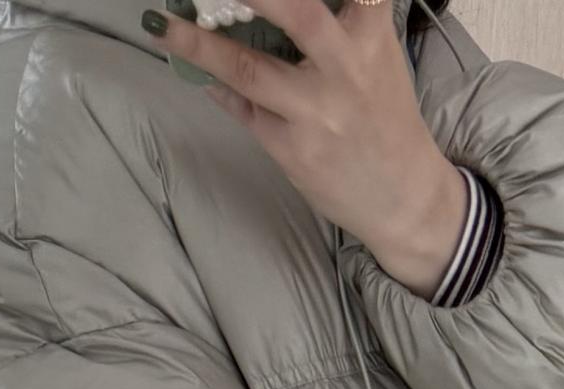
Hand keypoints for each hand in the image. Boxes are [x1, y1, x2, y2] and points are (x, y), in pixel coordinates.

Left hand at [138, 0, 467, 293]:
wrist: (401, 195)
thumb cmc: (383, 115)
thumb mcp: (375, 56)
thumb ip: (337, 24)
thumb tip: (267, 9)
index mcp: (371, 33)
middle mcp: (345, 67)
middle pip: (297, 11)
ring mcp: (316, 112)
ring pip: (249, 69)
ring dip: (199, 45)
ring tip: (162, 25)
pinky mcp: (294, 150)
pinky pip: (245, 111)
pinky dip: (217, 88)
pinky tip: (197, 72)